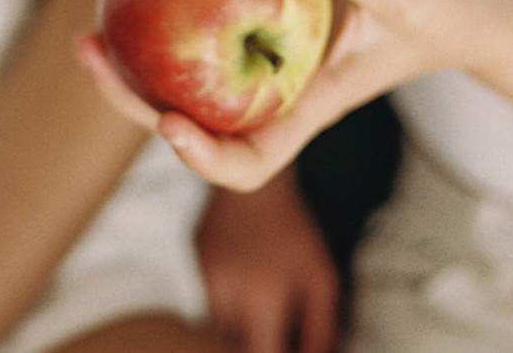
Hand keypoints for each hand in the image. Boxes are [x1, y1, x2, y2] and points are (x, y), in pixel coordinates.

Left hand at [78, 0, 487, 190]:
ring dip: (139, 57)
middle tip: (89, 52)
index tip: (169, 124)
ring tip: (93, 25)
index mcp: (309, 106)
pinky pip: (211, 13)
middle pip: (195, 117)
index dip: (202, 156)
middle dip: (135, 101)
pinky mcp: (269, 12)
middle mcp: (279, 88)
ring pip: (191, 70)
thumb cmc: (446, 4)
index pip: (249, 159)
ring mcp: (270, 54)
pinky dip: (177, 1)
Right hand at [196, 173, 337, 352]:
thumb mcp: (321, 279)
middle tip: (276, 327)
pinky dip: (227, 310)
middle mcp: (222, 292)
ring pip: (219, 331)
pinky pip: (208, 309)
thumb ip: (320, 331)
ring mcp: (201, 280)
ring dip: (239, 330)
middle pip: (235, 348)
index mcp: (258, 296)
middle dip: (257, 343)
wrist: (253, 177)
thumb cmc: (296, 233)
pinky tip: (245, 286)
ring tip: (261, 303)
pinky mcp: (191, 268)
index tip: (287, 345)